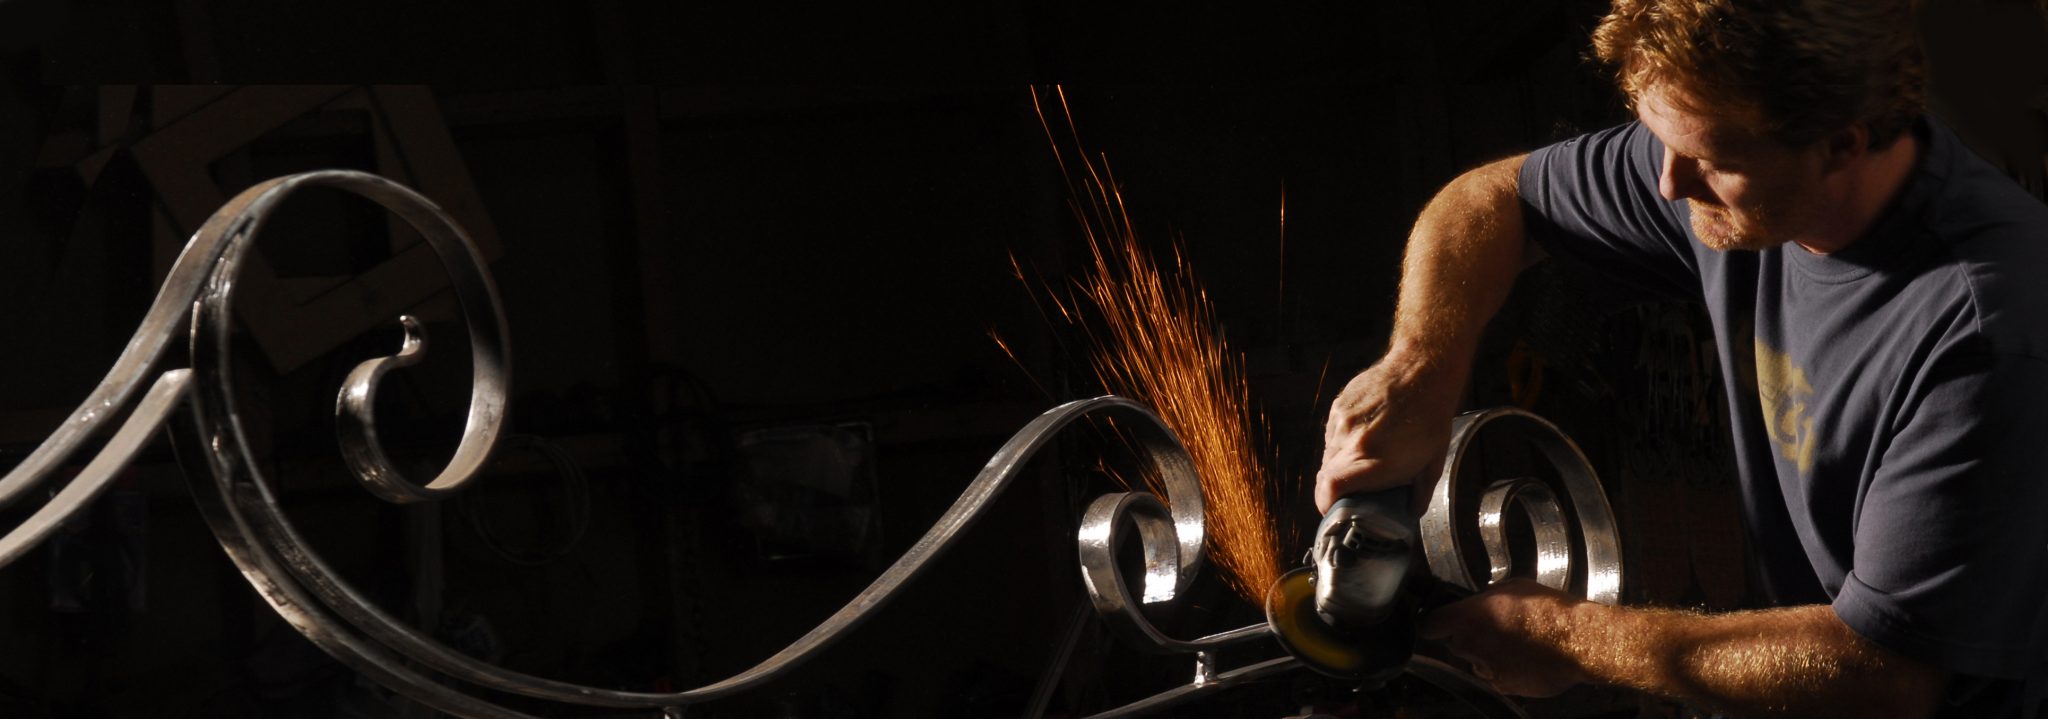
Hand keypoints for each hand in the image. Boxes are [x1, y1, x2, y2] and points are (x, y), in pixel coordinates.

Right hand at [1315, 356, 1457, 511]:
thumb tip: (1409, 513)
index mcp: (1371, 458)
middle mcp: (1350, 440)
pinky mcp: (1338, 406)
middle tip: (1355, 488)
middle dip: (1336, 488)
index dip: (1327, 505)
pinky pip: (1333, 434)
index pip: (1328, 489)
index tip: (1335, 510)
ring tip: (1366, 455)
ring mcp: (1341, 421)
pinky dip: (1343, 442)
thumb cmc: (1431, 419)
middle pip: (1325, 476)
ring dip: (1341, 464)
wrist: (1423, 371)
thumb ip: (1416, 495)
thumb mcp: (1430, 465)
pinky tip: (1366, 434)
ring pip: (1328, 455)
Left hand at [1418, 579, 1592, 696]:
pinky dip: (1504, 671)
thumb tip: (1479, 601)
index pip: (1430, 624)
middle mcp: (1472, 645)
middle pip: (1455, 644)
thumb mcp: (1513, 587)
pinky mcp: (1503, 686)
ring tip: (1514, 644)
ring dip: (1486, 655)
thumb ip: (1486, 597)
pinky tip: (1523, 659)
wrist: (1579, 641)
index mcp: (1470, 617)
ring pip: (1475, 662)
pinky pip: (1494, 677)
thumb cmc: (1550, 610)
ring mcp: (1487, 669)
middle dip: (1468, 637)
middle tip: (1493, 629)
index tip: (1439, 622)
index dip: (1434, 623)